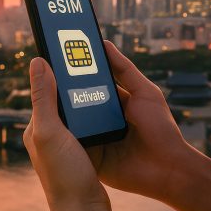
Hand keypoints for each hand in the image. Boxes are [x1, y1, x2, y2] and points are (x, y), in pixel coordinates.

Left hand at [24, 56, 114, 210]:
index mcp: (38, 127)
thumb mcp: (50, 132)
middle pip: (67, 97)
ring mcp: (69, 143)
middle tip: (95, 61)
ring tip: (109, 80)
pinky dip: (103, 111)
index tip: (72, 50)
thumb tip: (37, 61)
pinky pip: (94, 122)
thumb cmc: (64, 175)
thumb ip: (43, 97)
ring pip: (83, 109)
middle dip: (80, 81)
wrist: (84, 210)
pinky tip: (116, 107)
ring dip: (94, 96)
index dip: (59, 71)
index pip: (48, 89)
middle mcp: (51, 134)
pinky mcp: (87, 150)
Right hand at [26, 41, 210, 210]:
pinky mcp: (92, 156)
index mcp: (114, 101)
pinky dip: (64, 137)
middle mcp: (102, 118)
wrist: (168, 167)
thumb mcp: (145, 92)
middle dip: (61, 92)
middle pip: (77, 102)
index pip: (89, 83)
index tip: (57, 56)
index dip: (75, 72)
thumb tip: (104, 44)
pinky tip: (51, 125)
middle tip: (41, 76)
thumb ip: (125, 69)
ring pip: (72, 122)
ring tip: (42, 98)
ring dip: (60, 114)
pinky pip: (74, 144)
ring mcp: (95, 137)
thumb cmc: (161, 128)